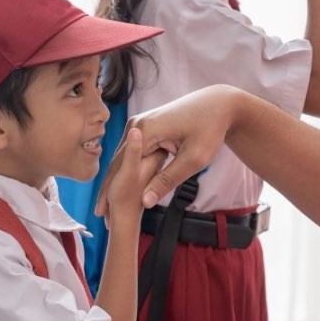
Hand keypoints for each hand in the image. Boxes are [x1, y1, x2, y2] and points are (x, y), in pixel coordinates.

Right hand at [96, 86, 239, 214]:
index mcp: (146, 130)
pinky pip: (132, 150)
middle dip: (107, 188)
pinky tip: (119, 186)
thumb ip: (168, 180)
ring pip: (123, 156)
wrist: (218, 105)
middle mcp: (137, 123)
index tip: (104, 214)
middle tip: (101, 215)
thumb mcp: (193, 159)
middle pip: (117, 161)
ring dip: (114, 179)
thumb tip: (145, 202)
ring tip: (105, 206)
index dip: (110, 191)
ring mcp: (139, 122)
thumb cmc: (210, 130)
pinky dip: (126, 168)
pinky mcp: (145, 125)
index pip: (121, 167)